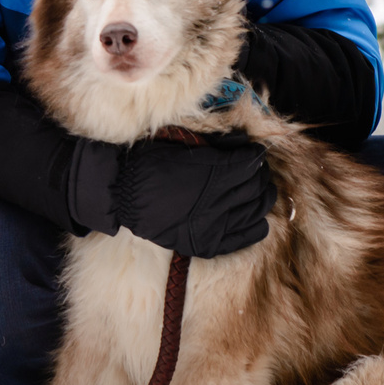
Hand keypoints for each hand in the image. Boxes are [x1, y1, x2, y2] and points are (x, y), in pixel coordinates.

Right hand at [64, 130, 273, 257]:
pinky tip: (257, 220)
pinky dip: (255, 228)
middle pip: (255, 187)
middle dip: (260, 177)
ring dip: (261, 200)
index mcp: (212, 172)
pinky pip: (242, 238)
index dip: (255, 157)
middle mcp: (217, 200)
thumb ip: (214, 144)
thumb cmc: (148, 163)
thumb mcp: (181, 143)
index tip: (253, 154)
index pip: (250, 164)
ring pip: (254, 211)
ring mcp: (212, 224)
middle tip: (256, 172)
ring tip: (258, 193)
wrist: (122, 195)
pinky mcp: (206, 243)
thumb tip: (242, 140)